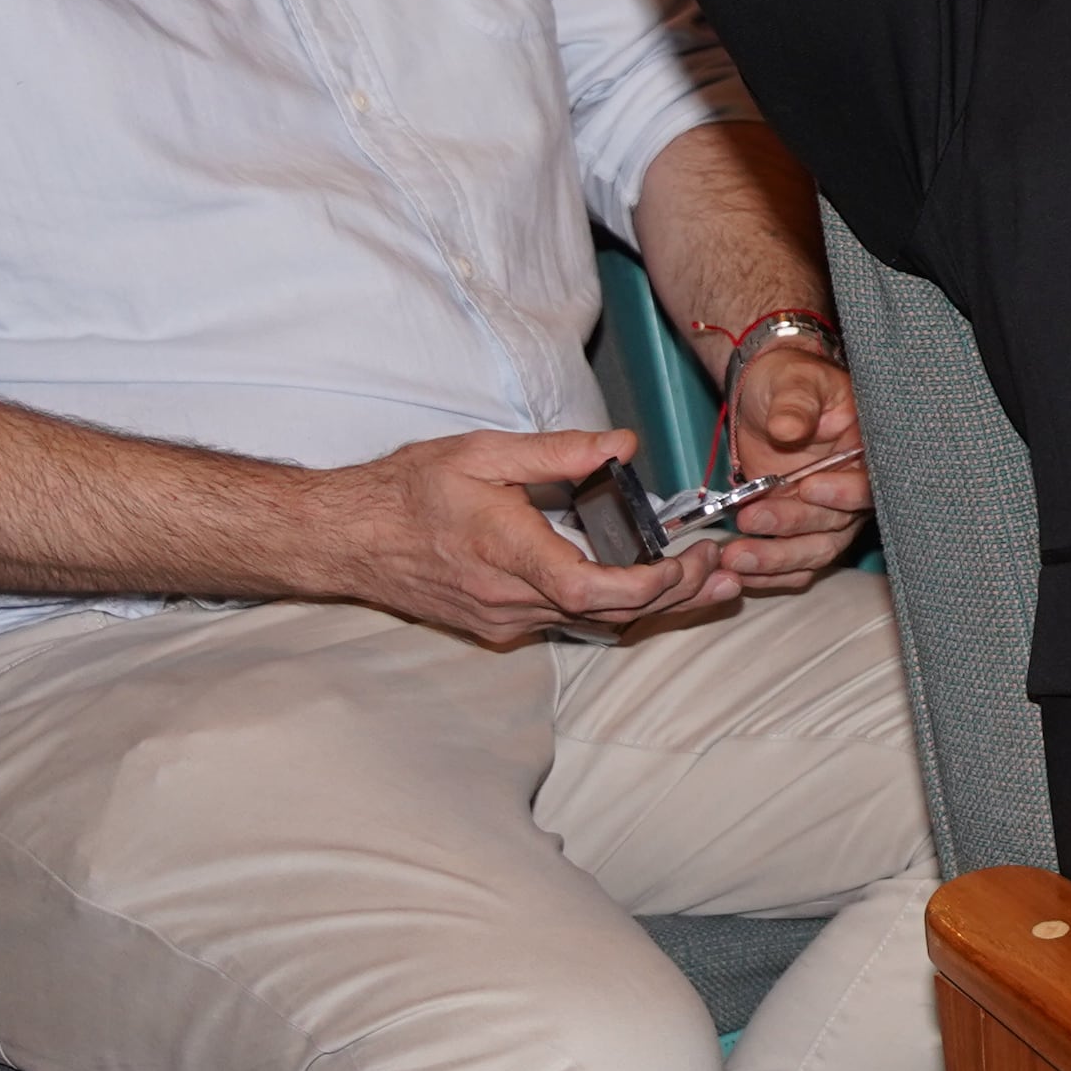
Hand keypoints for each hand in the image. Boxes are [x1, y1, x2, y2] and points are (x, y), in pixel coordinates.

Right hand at [315, 425, 736, 647]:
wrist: (349, 537)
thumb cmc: (409, 490)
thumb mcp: (484, 453)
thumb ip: (559, 451)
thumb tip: (624, 445)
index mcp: (507, 553)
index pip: (591, 589)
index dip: (651, 585)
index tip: (691, 560)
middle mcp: (507, 600)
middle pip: (608, 614)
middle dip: (675, 594)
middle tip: (722, 567)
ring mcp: (502, 620)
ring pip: (593, 623)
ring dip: (652, 605)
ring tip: (707, 580)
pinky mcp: (497, 625)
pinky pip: (568, 622)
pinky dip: (614, 607)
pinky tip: (648, 587)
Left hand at [706, 345, 868, 586]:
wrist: (766, 397)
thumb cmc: (787, 381)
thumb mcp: (792, 381)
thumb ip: (794, 404)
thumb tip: (789, 430)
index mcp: (864, 449)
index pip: (868, 482)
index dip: (844, 493)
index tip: (809, 487)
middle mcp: (850, 488)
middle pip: (837, 525)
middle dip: (794, 527)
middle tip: (752, 520)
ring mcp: (824, 513)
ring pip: (813, 551)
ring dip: (775, 559)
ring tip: (734, 557)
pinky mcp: (796, 529)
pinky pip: (792, 564)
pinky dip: (769, 573)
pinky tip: (740, 573)